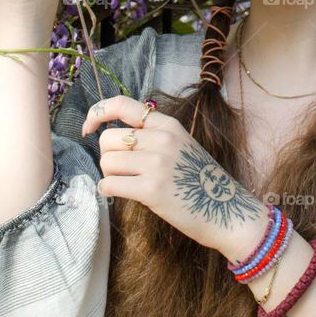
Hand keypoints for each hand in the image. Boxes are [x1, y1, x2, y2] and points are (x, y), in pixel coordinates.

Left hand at [83, 95, 267, 255]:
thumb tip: (112, 138)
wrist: (227, 211)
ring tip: (126, 183)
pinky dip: (107, 190)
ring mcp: (157, 164)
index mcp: (168, 125)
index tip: (88, 128)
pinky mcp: (152, 190)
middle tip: (121, 170)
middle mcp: (162, 139)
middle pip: (108, 139)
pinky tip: (120, 194)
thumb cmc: (200, 181)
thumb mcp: (182, 145)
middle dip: (107, 156)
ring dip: (109, 175)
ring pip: (106, 162)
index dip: (97, 113)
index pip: (122, 105)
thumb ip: (152, 136)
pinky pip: (109, 184)